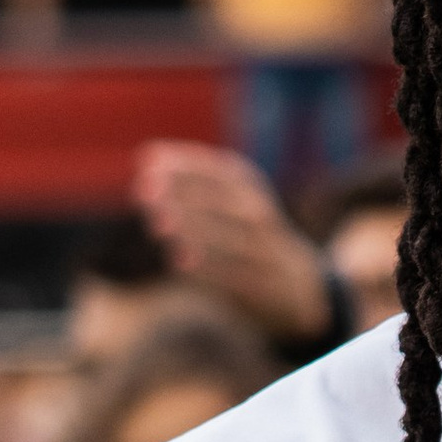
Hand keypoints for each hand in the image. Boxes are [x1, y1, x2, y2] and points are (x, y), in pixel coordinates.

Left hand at [131, 140, 330, 344]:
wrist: (296, 284)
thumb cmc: (245, 234)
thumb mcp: (229, 199)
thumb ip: (192, 181)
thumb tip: (147, 157)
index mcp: (249, 188)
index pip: (218, 172)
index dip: (183, 165)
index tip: (146, 162)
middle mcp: (258, 215)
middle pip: (222, 203)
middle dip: (184, 196)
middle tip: (145, 193)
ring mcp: (263, 250)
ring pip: (228, 238)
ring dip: (192, 231)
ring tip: (159, 225)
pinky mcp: (262, 283)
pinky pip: (233, 274)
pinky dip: (207, 268)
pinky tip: (178, 262)